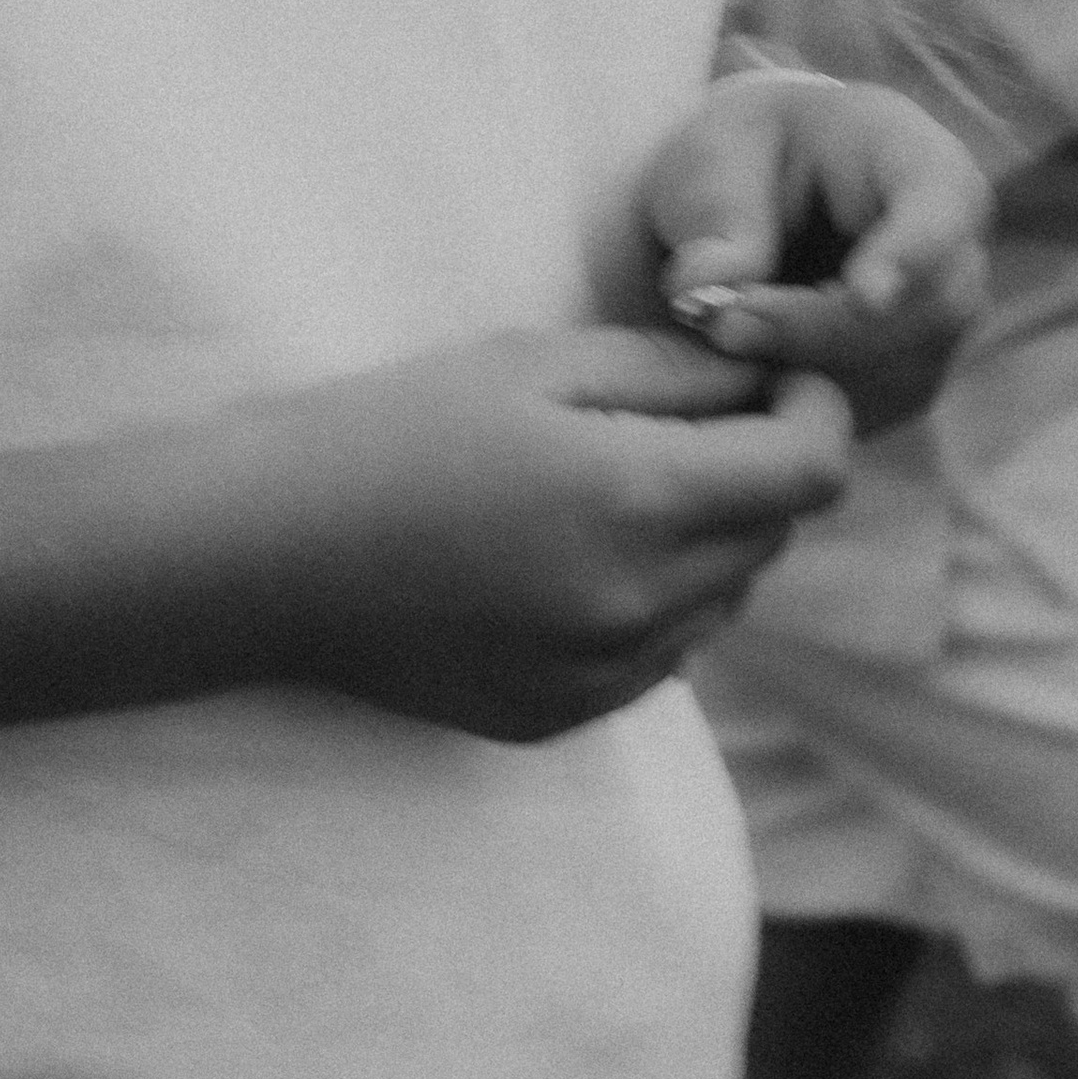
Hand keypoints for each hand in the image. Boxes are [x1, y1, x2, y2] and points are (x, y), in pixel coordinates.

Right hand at [239, 327, 852, 739]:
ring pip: (726, 597)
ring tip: (613, 487)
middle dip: (758, 467)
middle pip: (775, 532)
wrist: (265, 558)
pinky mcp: (563, 715)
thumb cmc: (395, 432)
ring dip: (708, 539)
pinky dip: (652, 602)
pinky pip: (664, 655)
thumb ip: (675, 373)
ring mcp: (601, 675)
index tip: (775, 378)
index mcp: (639, 500)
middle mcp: (638, 605)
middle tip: (687, 418)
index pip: (811, 468)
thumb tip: (767, 378)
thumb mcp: (539, 363)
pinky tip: (570, 557)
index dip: (812, 410)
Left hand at [636, 71, 990, 436]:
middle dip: (820, 331)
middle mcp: (953, 254)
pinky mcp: (904, 384)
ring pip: (896, 376)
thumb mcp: (716, 158)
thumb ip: (717, 214)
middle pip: (926, 313)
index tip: (864, 295)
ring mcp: (938, 328)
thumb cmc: (747, 160)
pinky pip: (866, 412)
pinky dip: (797, 403)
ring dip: (802, 372)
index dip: (912, 255)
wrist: (756, 201)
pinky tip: (741, 370)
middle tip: (724, 324)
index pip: (943, 210)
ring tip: (719, 339)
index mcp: (923, 165)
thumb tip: (706, 288)